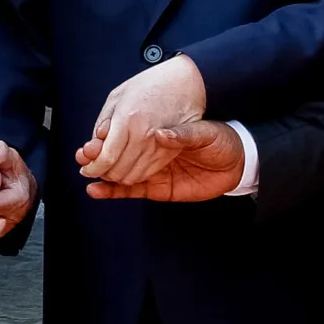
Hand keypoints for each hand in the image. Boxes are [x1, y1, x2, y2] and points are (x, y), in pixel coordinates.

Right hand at [78, 118, 243, 200]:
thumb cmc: (221, 142)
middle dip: (98, 153)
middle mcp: (150, 149)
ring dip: (100, 171)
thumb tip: (161, 134)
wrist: (238, 165)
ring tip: (85, 171)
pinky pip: (129, 190)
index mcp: (159, 132)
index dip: (111, 134)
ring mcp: (150, 169)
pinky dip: (111, 191)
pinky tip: (96, 190)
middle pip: (118, 152)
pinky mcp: (155, 188)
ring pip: (118, 171)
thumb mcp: (204, 133)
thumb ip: (183, 135)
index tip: (98, 134)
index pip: (128, 132)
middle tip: (85, 153)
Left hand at [80, 55, 207, 185]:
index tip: (86, 169)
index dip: (93, 168)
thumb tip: (93, 145)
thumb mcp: (118, 96)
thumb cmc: (150, 85)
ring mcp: (159, 146)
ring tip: (111, 166)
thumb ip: (103, 122)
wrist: (186, 82)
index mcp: (127, 119)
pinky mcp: (170, 152)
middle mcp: (144, 136)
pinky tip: (128, 164)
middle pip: (117, 170)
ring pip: (132, 176)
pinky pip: (147, 173)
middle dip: (102, 173)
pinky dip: (134, 174)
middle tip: (96, 167)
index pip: (106, 157)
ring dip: (118, 176)